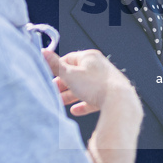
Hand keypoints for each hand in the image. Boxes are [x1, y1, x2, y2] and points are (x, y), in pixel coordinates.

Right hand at [42, 48, 142, 162]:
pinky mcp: (110, 94)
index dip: (57, 68)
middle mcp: (99, 66)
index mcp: (89, 57)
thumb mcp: (70, 74)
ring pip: (84, 87)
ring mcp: (105, 80)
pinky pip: (94, 98)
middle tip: (53, 91)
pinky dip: (84, 104)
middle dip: (63, 84)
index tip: (48, 75)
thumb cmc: (96, 85)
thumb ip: (55, 65)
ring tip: (60, 102)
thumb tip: (43, 52)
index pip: (69, 58)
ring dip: (71, 95)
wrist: (119, 100)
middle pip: (76, 74)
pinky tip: (76, 110)